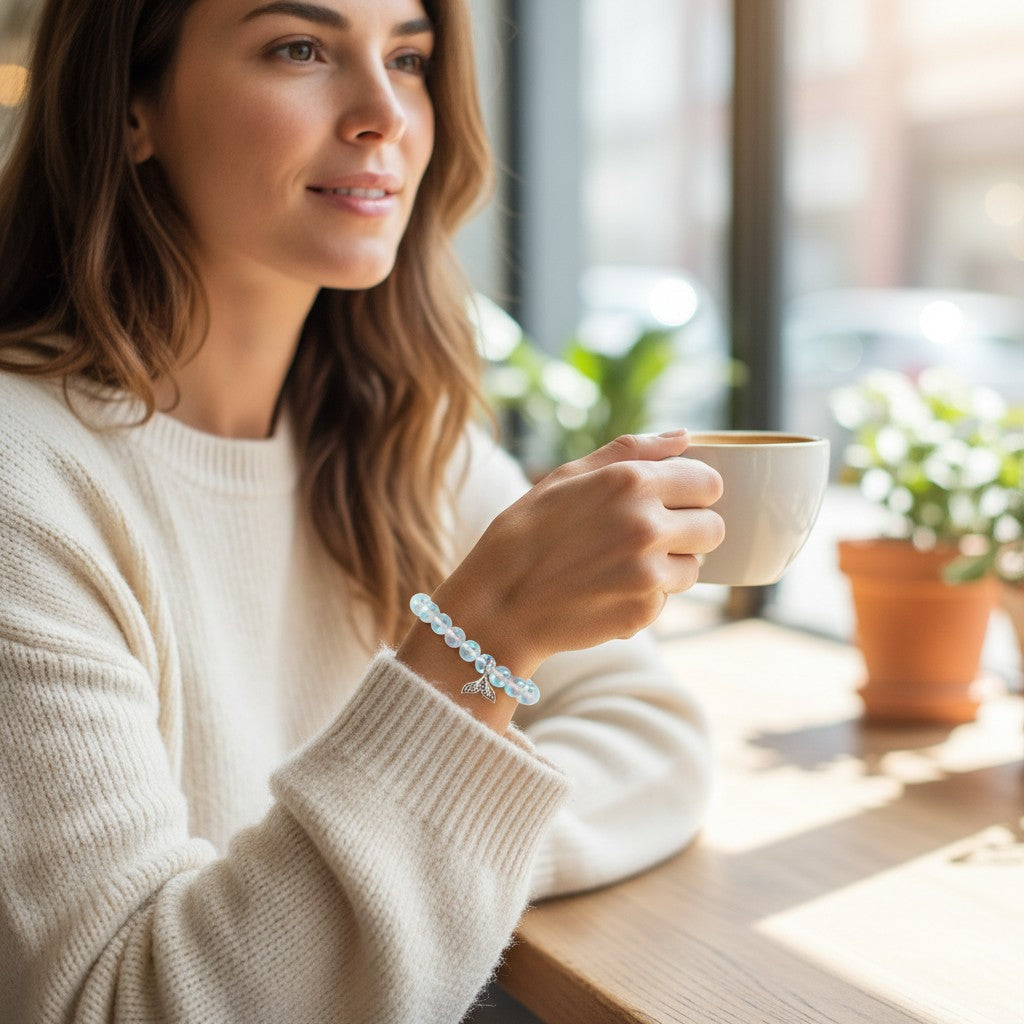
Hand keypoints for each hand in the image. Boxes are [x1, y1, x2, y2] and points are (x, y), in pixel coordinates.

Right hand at [435, 431, 724, 679]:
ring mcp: (647, 575)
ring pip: (695, 568)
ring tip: (622, 565)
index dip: (693, 491)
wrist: (496, 604)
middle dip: (690, 530)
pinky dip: (644, 597)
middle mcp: (647, 526)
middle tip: (650, 536)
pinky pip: (665, 600)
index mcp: (631, 482)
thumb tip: (684, 436)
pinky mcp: (643, 614)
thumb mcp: (568, 477)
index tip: (674, 500)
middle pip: (713, 527)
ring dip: (670, 566)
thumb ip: (632, 450)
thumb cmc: (526, 532)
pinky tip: (606, 591)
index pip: (709, 482)